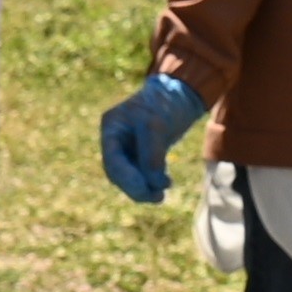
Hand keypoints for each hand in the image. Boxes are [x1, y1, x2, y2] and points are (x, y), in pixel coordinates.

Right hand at [97, 70, 213, 205]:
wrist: (180, 94)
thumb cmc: (164, 102)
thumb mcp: (156, 125)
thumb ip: (152, 155)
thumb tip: (154, 184)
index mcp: (111, 127)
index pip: (112, 160)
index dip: (126, 178)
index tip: (143, 189)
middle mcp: (116, 139)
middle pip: (118, 172)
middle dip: (136, 187)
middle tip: (156, 197)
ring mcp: (128, 147)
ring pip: (131, 176)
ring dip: (145, 187)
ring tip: (161, 195)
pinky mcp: (142, 153)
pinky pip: (143, 173)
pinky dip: (152, 181)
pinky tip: (164, 184)